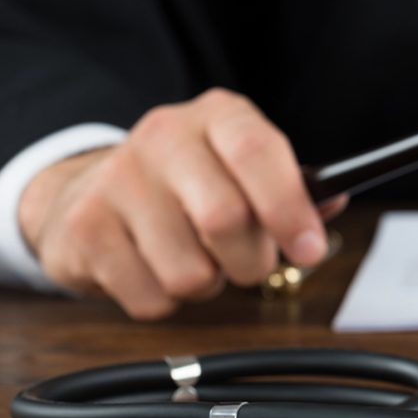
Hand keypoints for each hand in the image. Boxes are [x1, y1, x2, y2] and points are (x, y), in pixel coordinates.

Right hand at [19, 88, 348, 319]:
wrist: (91, 189)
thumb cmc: (190, 184)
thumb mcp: (244, 169)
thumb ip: (294, 189)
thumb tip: (332, 203)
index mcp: (218, 116)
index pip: (257, 151)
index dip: (290, 208)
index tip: (309, 249)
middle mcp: (164, 137)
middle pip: (225, 219)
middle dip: (250, 261)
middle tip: (247, 262)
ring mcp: (116, 180)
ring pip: (189, 271)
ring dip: (207, 284)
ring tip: (196, 259)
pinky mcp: (85, 228)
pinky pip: (151, 298)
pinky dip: (167, 300)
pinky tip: (157, 269)